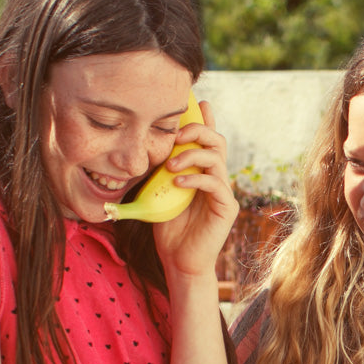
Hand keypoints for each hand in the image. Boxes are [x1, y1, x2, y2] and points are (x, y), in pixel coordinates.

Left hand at [153, 102, 238, 276]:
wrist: (178, 261)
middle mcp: (216, 177)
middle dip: (197, 130)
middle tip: (175, 135)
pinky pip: (216, 184)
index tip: (197, 102)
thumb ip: (157, 174)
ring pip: (217, 158)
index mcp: (202, 171)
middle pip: (216, 140)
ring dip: (192, 154)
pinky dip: (196, 178)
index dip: (205, 118)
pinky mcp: (226, 207)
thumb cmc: (168, 229)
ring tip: (170, 165)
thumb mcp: (157, 195)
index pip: (207, 139)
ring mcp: (223, 191)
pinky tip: (178, 182)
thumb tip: (137, 154)